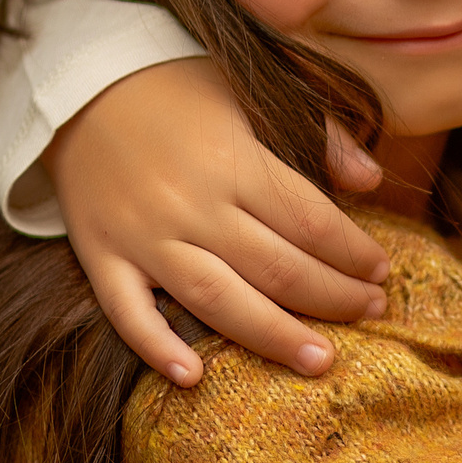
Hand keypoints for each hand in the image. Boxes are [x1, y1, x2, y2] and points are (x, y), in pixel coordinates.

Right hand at [44, 58, 389, 383]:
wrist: (79, 84)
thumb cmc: (178, 87)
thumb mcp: (252, 88)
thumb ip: (318, 132)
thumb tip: (372, 179)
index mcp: (233, 160)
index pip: (310, 221)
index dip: (352, 252)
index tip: (382, 271)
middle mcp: (191, 205)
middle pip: (276, 268)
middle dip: (334, 297)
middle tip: (373, 313)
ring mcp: (143, 236)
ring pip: (217, 301)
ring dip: (273, 336)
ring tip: (320, 360)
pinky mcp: (100, 256)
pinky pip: (126, 313)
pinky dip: (156, 348)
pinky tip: (193, 378)